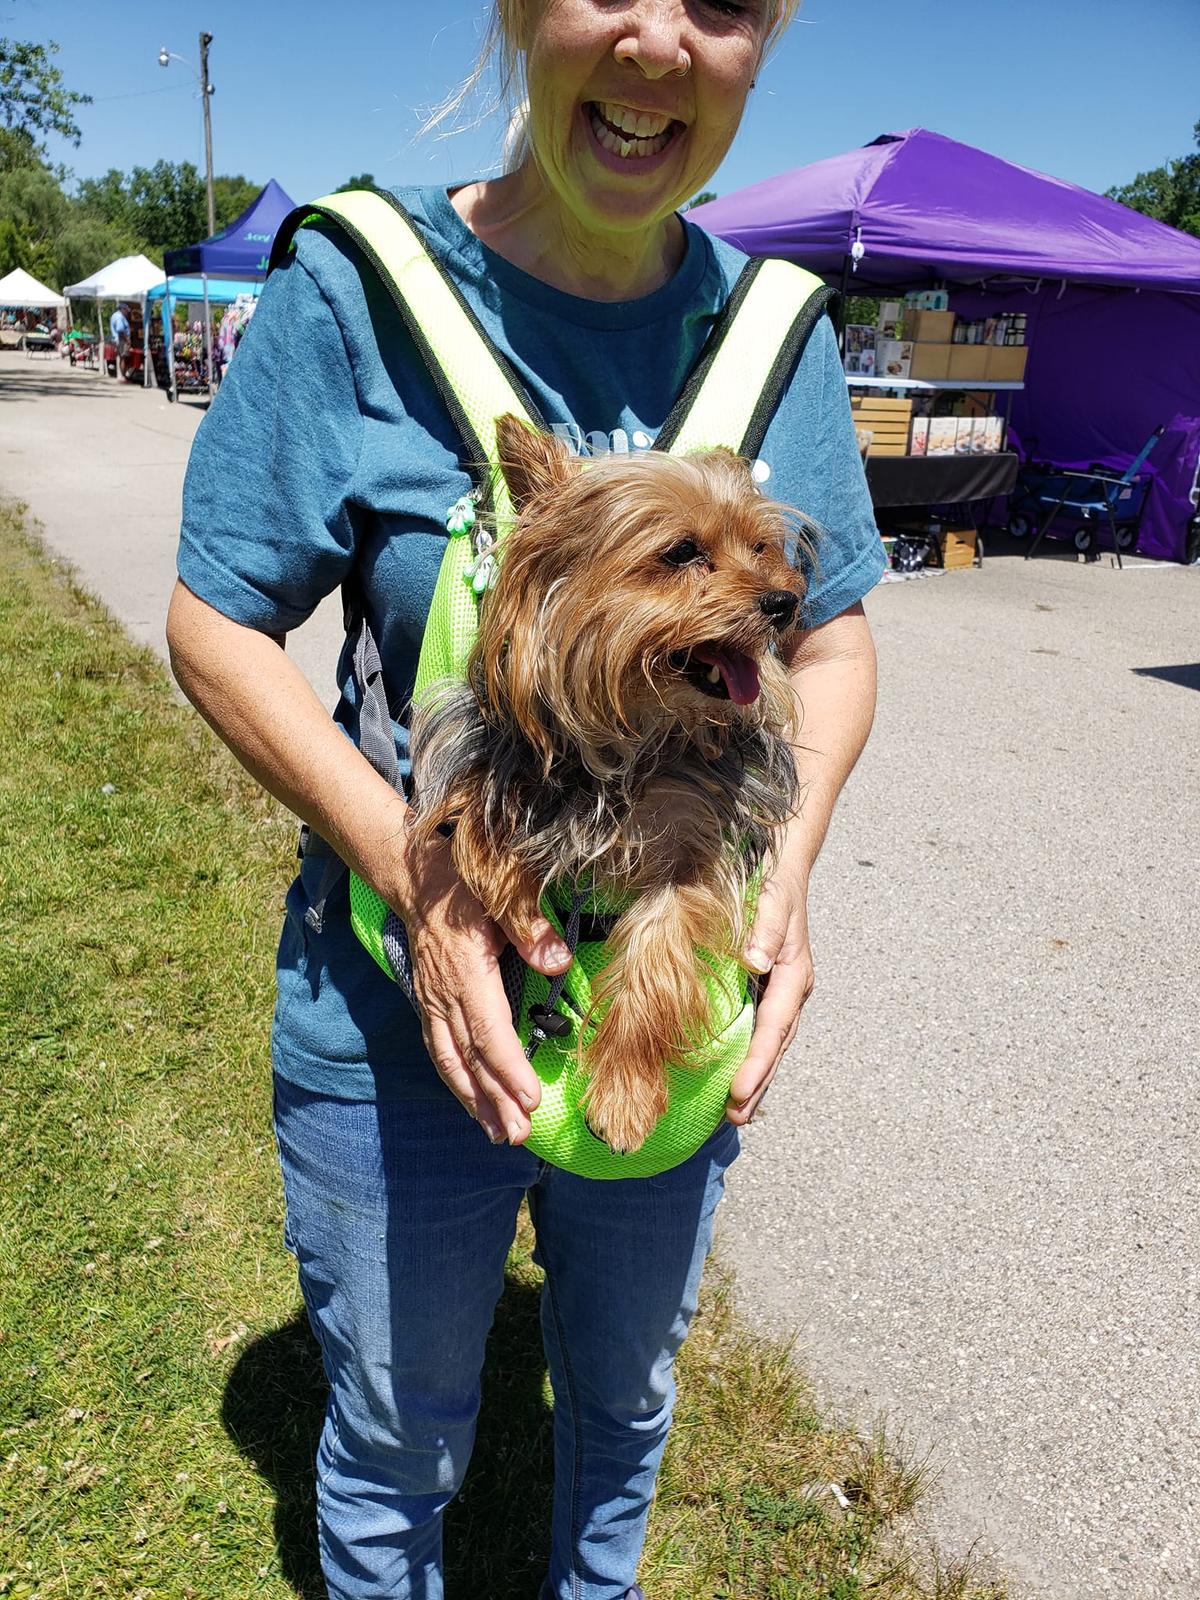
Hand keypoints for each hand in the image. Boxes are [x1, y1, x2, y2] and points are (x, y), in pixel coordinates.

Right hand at [397, 834, 570, 1145]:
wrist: (415, 879)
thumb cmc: (463, 884)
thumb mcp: (499, 892)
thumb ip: (529, 929)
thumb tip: (558, 962)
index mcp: (466, 972)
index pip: (488, 1031)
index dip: (509, 1068)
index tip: (531, 1098)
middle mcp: (444, 995)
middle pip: (470, 1058)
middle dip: (495, 1100)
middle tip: (519, 1135)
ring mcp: (432, 1003)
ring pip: (452, 1062)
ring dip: (475, 1101)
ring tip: (500, 1135)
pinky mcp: (428, 1005)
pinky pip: (440, 1052)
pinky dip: (457, 1082)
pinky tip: (473, 1104)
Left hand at [726, 863, 814, 1126]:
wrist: (783, 867)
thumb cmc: (774, 883)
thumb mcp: (772, 900)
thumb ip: (766, 929)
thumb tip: (755, 961)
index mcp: (795, 976)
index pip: (774, 1028)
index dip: (757, 1062)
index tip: (738, 1093)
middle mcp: (790, 991)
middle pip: (775, 1046)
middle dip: (757, 1084)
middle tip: (735, 1119)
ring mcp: (779, 993)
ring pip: (768, 1044)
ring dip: (754, 1078)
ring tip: (734, 1113)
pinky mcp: (765, 990)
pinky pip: (758, 1030)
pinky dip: (747, 1057)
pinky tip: (730, 1077)